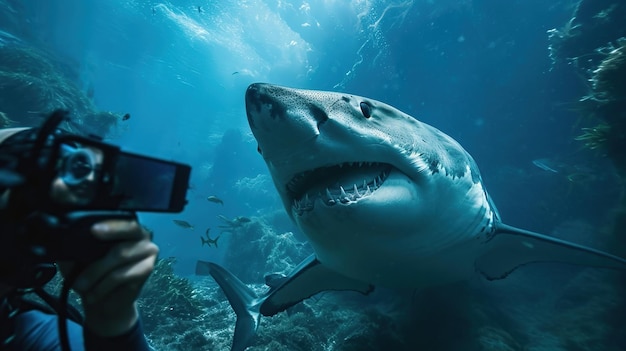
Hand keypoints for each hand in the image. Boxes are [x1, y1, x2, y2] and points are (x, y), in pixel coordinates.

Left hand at [59, 219, 158, 336]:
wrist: (103, 303)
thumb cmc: (91, 274)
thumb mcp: (78, 256)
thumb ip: (74, 242)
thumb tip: (64, 233)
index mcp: (124, 225)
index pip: (120, 217)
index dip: (109, 222)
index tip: (93, 228)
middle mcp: (141, 234)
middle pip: (128, 229)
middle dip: (110, 232)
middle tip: (91, 237)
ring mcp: (148, 250)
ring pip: (121, 254)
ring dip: (96, 271)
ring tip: (80, 284)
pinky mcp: (147, 269)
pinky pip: (123, 274)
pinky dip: (103, 286)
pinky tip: (92, 294)